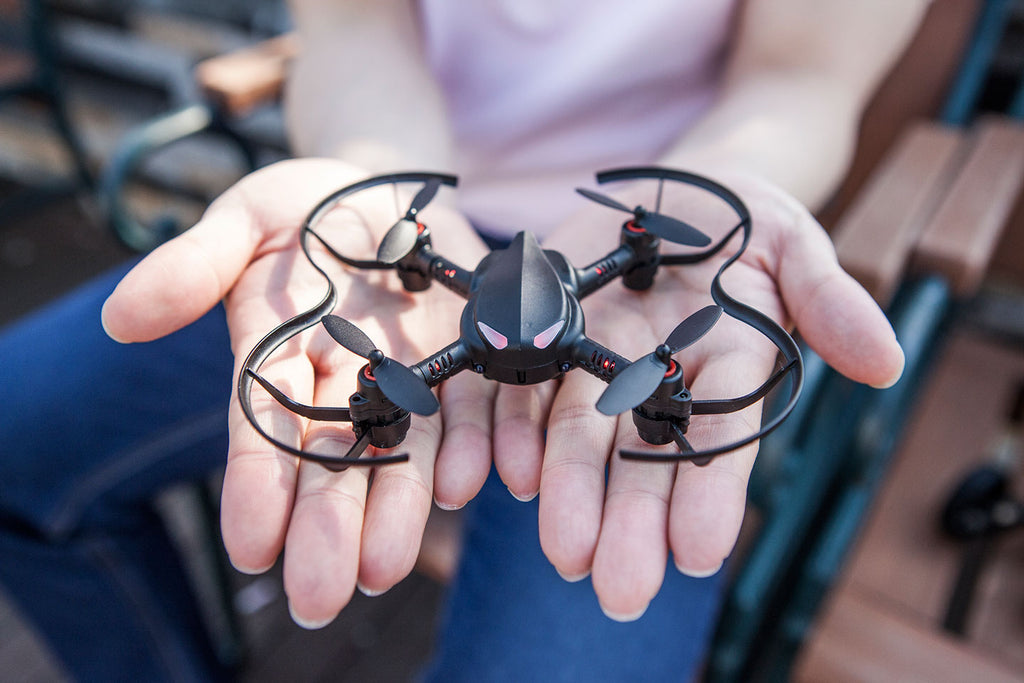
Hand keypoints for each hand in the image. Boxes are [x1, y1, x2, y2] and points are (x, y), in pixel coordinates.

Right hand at [101, 159, 494, 626]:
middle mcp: (345, 382)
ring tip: (384, 569)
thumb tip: (120, 318)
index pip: (263, 430)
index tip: (247, 547)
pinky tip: (469, 486)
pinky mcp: (467, 360)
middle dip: (326, 527)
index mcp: (282, 355)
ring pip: (404, 453)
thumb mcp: (245, 217)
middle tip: (318, 596)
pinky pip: (472, 410)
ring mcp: (409, 376)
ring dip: (398, 511)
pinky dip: (472, 447)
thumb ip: (193, 266)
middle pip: (334, 462)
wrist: (390, 189)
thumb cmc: (305, 206)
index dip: (255, 486)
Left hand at [491, 171, 904, 619]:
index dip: (711, 492)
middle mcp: (654, 379)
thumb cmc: (742, 222)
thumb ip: (828, 300)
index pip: (722, 438)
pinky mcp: (540, 334)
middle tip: (619, 589)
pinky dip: (507, 433)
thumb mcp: (793, 246)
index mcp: (723, 368)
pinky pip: (517, 389)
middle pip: (640, 456)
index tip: (698, 552)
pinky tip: (504, 476)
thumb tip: (886, 364)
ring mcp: (592, 360)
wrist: (666, 194)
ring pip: (574, 436)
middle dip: (630, 521)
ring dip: (566, 495)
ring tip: (563, 550)